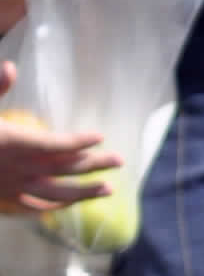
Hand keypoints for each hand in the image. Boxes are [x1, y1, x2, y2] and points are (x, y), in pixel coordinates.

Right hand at [0, 77, 120, 222]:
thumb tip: (11, 67)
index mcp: (12, 143)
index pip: (56, 144)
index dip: (80, 141)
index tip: (100, 136)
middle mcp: (18, 169)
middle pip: (65, 169)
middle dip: (94, 165)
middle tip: (120, 162)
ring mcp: (13, 188)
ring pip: (57, 194)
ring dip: (84, 192)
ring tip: (107, 190)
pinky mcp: (5, 200)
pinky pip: (36, 208)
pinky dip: (55, 206)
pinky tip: (68, 205)